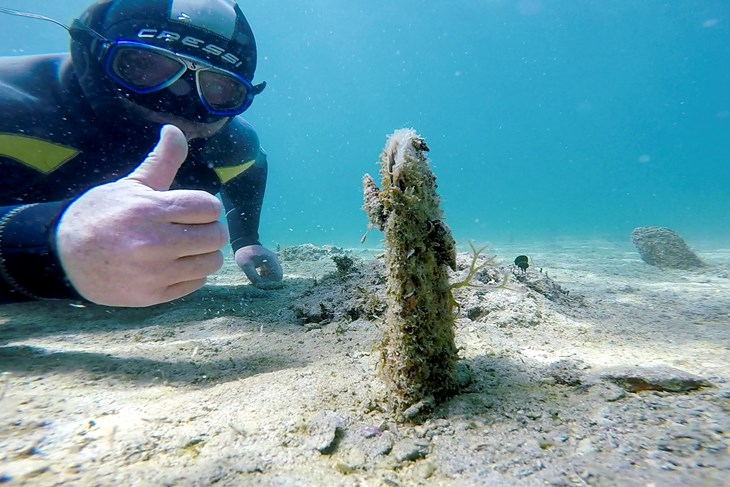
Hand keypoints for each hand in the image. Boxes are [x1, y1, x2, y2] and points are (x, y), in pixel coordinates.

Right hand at [55, 125, 228, 306]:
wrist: (63, 257)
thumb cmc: (101, 215)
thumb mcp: (130, 185)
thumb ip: (161, 161)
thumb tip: (176, 130)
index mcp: (149, 211)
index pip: (209, 207)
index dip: (206, 205)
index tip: (194, 208)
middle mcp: (154, 244)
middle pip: (216, 236)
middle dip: (209, 228)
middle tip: (193, 227)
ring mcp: (154, 273)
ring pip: (211, 262)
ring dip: (204, 252)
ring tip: (186, 246)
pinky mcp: (153, 296)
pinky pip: (196, 283)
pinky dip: (192, 273)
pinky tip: (174, 264)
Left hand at [235, 245, 282, 287]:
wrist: (243, 245)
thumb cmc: (244, 254)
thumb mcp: (246, 266)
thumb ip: (253, 276)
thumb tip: (260, 285)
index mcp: (271, 260)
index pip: (278, 276)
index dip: (271, 282)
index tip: (261, 280)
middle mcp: (275, 261)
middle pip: (277, 276)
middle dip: (269, 281)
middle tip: (258, 279)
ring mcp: (273, 262)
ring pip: (274, 275)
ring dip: (266, 278)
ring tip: (257, 275)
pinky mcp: (270, 263)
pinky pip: (271, 273)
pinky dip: (265, 276)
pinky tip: (257, 274)